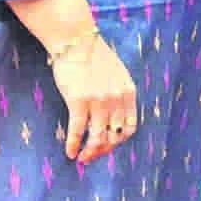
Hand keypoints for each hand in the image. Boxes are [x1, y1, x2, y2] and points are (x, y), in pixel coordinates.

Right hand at [50, 32, 137, 163]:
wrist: (75, 41)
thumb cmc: (94, 57)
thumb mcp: (118, 75)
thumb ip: (119, 94)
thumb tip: (113, 118)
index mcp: (129, 93)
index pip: (130, 127)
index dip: (119, 140)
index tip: (109, 145)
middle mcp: (117, 99)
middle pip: (114, 135)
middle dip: (104, 150)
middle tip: (93, 157)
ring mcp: (99, 101)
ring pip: (98, 137)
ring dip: (91, 152)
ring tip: (83, 159)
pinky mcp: (78, 101)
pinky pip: (78, 130)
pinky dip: (74, 144)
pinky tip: (70, 152)